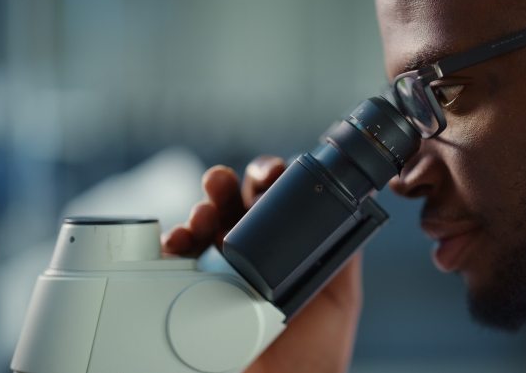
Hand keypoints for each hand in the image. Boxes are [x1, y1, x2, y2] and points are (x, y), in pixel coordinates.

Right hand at [163, 155, 362, 372]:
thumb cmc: (315, 351)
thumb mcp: (339, 294)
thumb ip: (343, 253)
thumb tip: (355, 207)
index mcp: (282, 247)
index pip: (270, 200)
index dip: (267, 179)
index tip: (270, 174)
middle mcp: (248, 253)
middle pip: (232, 203)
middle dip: (226, 185)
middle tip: (223, 182)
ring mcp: (217, 272)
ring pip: (202, 224)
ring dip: (200, 208)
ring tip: (202, 214)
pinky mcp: (190, 293)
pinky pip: (172, 259)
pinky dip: (170, 242)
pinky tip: (177, 240)